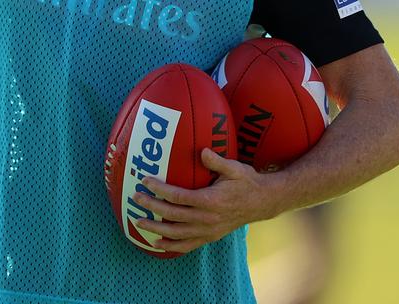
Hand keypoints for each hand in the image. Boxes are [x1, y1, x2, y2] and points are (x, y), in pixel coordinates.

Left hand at [131, 148, 278, 254]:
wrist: (263, 203)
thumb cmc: (247, 182)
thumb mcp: (235, 168)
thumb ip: (217, 161)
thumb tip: (203, 151)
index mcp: (211, 201)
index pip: (179, 196)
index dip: (160, 189)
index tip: (145, 181)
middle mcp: (208, 219)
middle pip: (173, 215)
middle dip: (152, 207)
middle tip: (135, 198)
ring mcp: (209, 230)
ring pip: (177, 234)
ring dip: (156, 229)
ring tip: (138, 222)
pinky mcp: (211, 237)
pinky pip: (188, 245)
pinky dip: (171, 246)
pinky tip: (156, 243)